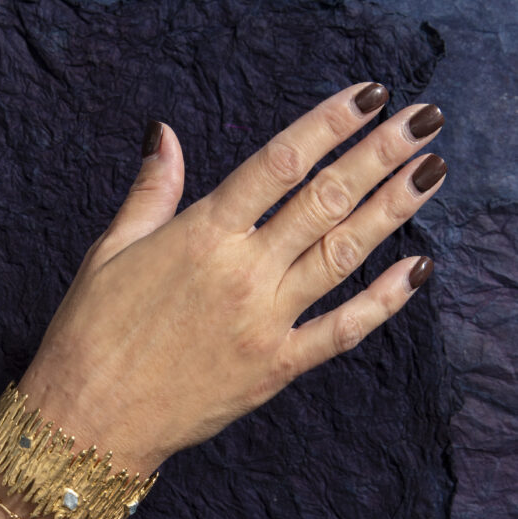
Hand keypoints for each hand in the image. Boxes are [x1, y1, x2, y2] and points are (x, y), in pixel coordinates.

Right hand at [17, 81, 445, 475]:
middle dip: (378, 155)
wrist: (89, 421)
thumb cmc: (89, 334)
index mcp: (200, 235)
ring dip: (391, 209)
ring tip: (430, 173)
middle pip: (324, 200)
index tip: (369, 97)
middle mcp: (241, 272)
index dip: (329, 123)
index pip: (279, 163)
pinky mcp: (274, 368)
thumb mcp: (109, 251)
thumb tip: (162, 132)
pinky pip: (341, 331)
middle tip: (423, 121)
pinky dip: (383, 301)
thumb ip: (150, 191)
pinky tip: (417, 269)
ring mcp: (263, 321)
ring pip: (341, 254)